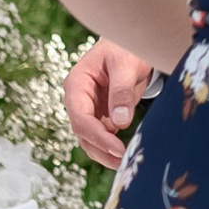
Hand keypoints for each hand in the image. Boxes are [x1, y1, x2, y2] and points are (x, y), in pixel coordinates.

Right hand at [63, 39, 156, 167]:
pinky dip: (111, 147)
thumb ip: (121, 90)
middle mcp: (78, 100)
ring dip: (105, 153)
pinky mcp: (101, 115)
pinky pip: (102, 136)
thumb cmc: (125, 47)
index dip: (97, 136)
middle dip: (101, 149)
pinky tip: (125, 156)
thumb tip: (120, 122)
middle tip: (123, 162)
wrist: (132, 44)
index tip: (117, 149)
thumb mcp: (125, 64)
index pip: (80, 117)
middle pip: (83, 132)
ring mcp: (88, 109)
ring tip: (125, 164)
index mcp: (76, 84)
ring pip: (90, 139)